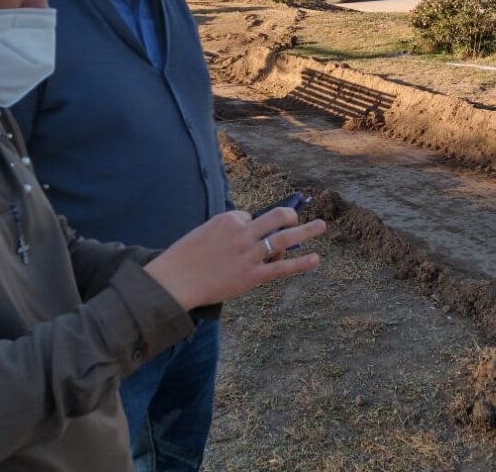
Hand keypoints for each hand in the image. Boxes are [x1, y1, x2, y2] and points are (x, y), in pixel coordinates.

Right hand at [144, 208, 325, 310]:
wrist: (174, 280)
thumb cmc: (184, 258)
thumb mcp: (203, 233)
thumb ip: (225, 230)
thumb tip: (245, 229)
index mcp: (228, 219)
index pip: (249, 216)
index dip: (250, 227)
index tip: (244, 238)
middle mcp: (242, 233)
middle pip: (276, 217)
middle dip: (290, 215)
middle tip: (299, 217)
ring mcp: (249, 255)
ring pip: (284, 238)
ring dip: (306, 229)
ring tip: (321, 225)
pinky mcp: (252, 276)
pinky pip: (282, 268)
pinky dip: (301, 263)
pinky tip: (315, 259)